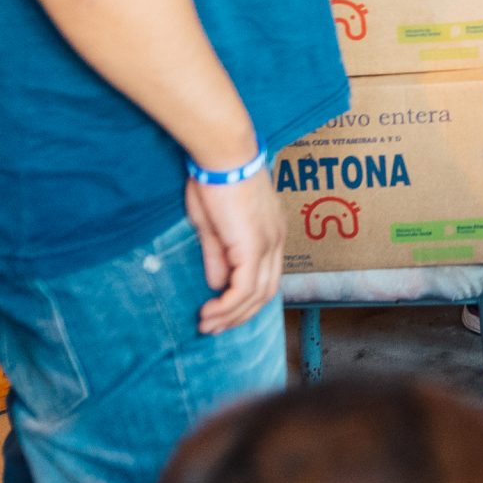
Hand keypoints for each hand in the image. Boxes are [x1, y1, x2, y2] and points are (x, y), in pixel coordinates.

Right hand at [184, 175, 283, 334]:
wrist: (224, 155)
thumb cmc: (216, 180)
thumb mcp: (214, 224)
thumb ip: (218, 256)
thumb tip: (217, 284)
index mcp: (271, 233)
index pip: (267, 276)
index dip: (246, 300)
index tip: (223, 312)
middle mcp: (276, 241)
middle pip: (265, 293)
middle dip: (239, 316)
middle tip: (213, 327)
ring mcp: (268, 244)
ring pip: (256, 296)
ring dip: (230, 316)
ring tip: (206, 325)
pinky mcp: (253, 246)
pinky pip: (243, 288)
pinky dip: (227, 306)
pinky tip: (209, 312)